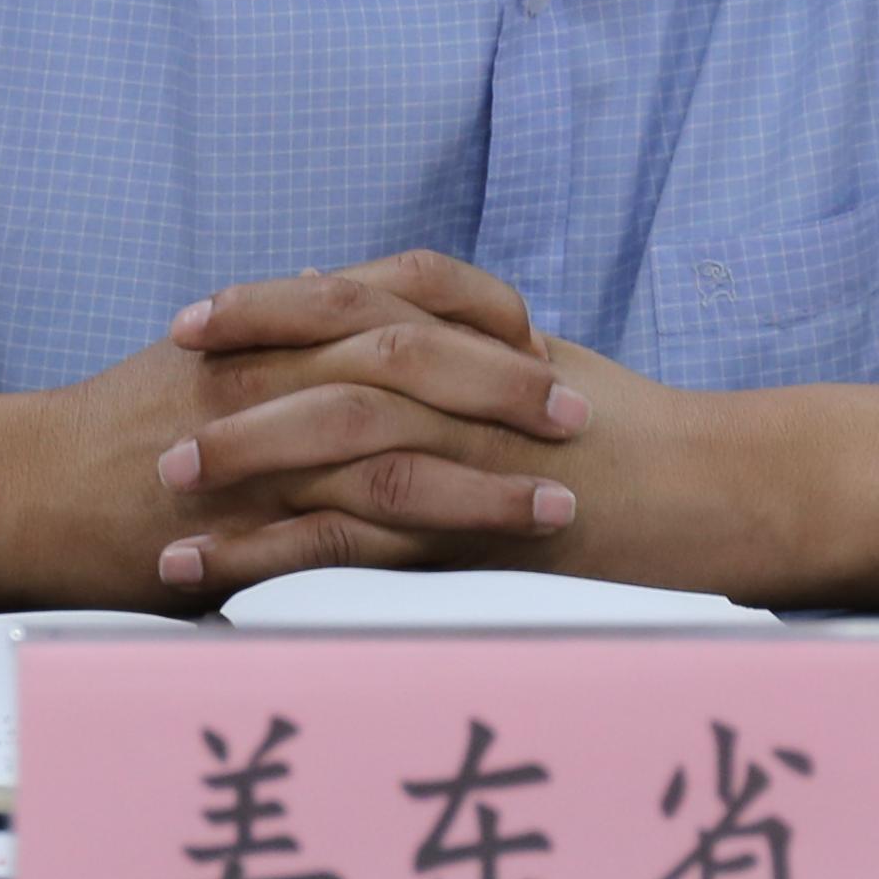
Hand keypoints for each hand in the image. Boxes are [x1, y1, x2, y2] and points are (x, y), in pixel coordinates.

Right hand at [0, 253, 592, 604]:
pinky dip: (416, 552)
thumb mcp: (200, 353)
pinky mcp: (240, 526)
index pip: (399, 289)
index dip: (478, 311)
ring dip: (487, 477)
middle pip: (414, 360)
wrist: (20, 483)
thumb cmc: (111, 423)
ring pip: (394, 449)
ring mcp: (256, 451)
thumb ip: (277, 326)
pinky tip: (471, 571)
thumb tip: (340, 288)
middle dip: (506, 388)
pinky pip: (344, 536)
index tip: (537, 339)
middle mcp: (270, 372)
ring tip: (558, 501)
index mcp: (271, 325)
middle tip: (577, 415)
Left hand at [160, 316, 783, 605]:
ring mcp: (473, 460)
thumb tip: (377, 318)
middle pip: (331, 362)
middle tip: (158, 401)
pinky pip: (364, 546)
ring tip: (170, 492)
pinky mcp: (478, 538)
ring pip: (338, 448)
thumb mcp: (545, 366)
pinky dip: (283, 557)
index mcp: (477, 340)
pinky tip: (223, 579)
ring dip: (245, 468)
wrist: (721, 489)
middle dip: (236, 380)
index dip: (268, 305)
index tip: (195, 320)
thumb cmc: (640, 434)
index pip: (355, 300)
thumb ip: (464, 340)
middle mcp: (468, 389)